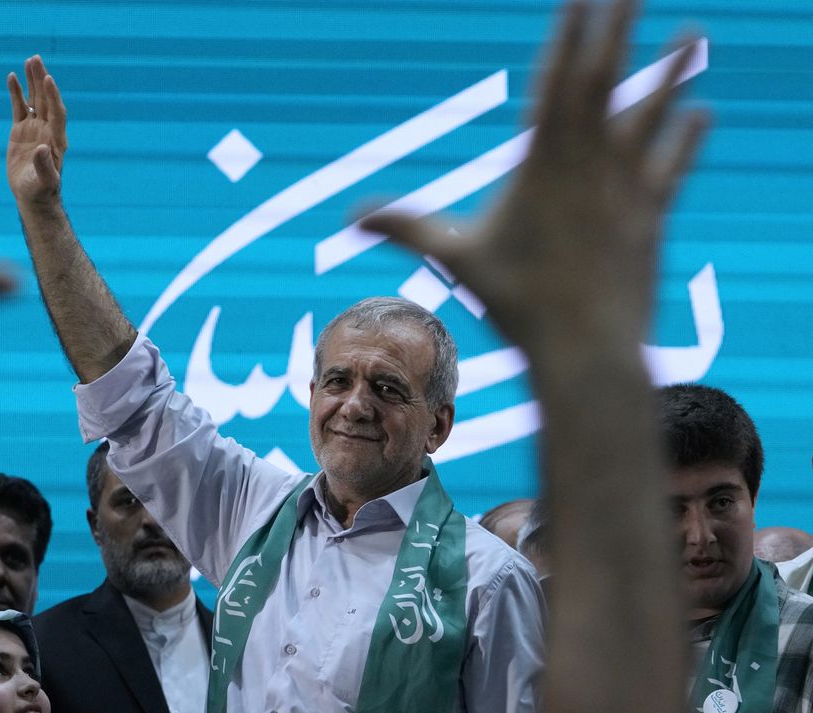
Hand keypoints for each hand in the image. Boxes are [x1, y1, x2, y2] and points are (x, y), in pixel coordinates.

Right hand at [6, 55, 67, 208]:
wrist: (32, 195)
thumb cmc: (41, 190)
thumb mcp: (43, 180)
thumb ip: (44, 166)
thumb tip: (43, 148)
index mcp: (56, 139)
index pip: (57, 112)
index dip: (53, 96)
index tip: (48, 79)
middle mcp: (47, 130)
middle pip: (45, 100)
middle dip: (41, 80)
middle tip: (36, 59)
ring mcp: (34, 129)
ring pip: (33, 100)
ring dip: (32, 81)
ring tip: (29, 61)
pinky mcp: (21, 131)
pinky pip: (19, 107)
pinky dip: (16, 93)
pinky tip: (13, 77)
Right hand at [363, 0, 705, 359]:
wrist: (587, 346)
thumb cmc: (516, 302)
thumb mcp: (454, 256)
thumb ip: (403, 227)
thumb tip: (347, 218)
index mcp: (545, 163)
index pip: (559, 82)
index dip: (571, 35)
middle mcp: (592, 163)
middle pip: (607, 81)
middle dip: (618, 29)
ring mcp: (627, 187)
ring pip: (651, 115)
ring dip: (669, 71)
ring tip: (689, 31)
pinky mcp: (651, 215)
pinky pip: (671, 165)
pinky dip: (684, 138)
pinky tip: (700, 113)